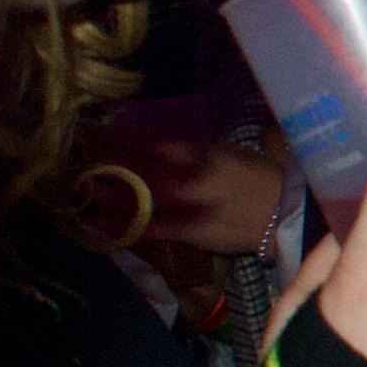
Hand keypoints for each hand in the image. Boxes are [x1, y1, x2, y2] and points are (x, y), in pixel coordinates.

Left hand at [75, 97, 289, 287]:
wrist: (288, 213)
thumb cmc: (261, 179)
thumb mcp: (228, 154)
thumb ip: (195, 152)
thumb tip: (161, 148)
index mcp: (199, 152)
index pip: (148, 143)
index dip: (118, 141)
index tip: (93, 136)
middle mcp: (188, 173)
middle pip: (136, 166)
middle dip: (106, 164)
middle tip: (78, 161)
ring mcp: (187, 203)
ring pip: (138, 196)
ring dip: (108, 193)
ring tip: (84, 189)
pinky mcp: (190, 230)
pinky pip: (151, 227)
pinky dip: (126, 226)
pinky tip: (103, 226)